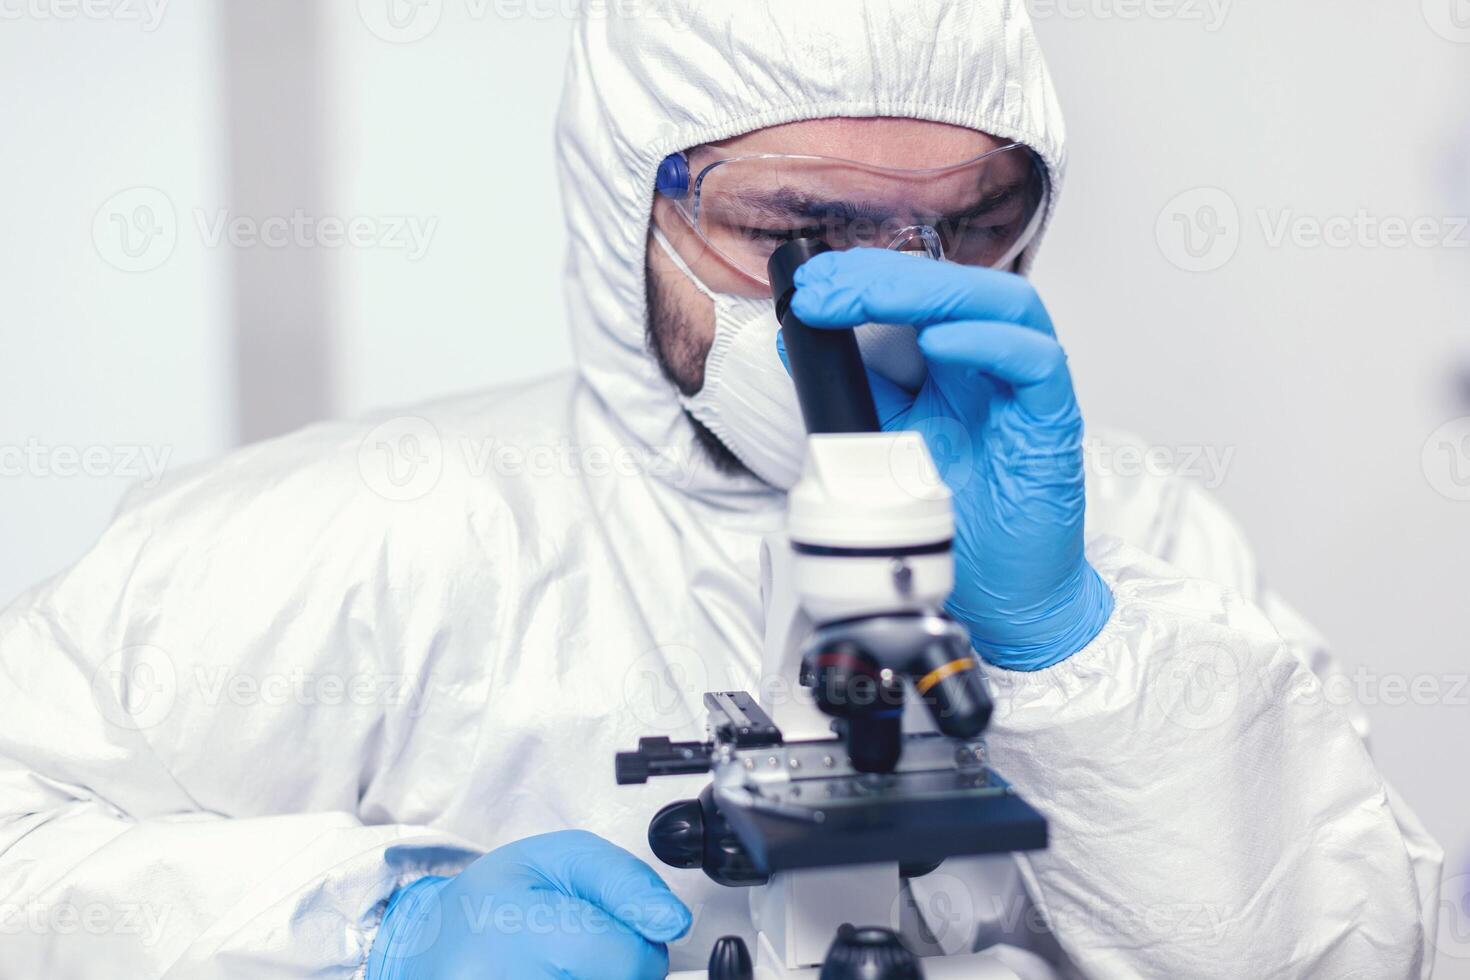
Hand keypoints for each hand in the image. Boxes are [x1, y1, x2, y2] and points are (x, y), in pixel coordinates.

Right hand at [367, 830, 690, 979]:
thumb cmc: (495, 898)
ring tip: (565, 965)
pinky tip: (554, 977)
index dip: (640, 946)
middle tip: (586, 948)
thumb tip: (672, 921)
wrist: (429, 946)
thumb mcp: (558, 858)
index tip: (625, 933)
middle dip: (621, 969)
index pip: (625, 959)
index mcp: (515, 924)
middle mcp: (499, 979)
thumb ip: (624, 882)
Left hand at [789, 249, 1112, 670]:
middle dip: (881, 278)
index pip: (917, 294)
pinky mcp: (1053, 422)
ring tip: (864, 298)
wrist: (1002, 596)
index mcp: (954, 364)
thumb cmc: (956, 523)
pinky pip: (1035, 364)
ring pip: (1001, 305)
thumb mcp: (883, 445)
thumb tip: (797, 342)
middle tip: (824, 287)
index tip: (809, 286)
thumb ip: (853, 391)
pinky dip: (988, 344)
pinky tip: (940, 344)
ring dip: (928, 293)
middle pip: (953, 288)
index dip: (863, 279)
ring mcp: (1026, 390)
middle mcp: (993, 366)